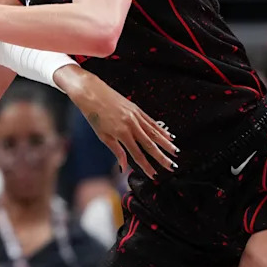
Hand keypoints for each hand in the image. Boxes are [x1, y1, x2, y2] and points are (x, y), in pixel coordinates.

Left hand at [55, 66, 176, 177]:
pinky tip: (168, 136)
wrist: (91, 92)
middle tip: (172, 166)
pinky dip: (161, 130)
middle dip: (162, 157)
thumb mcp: (102, 135)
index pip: (137, 154)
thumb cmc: (94, 114)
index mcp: (121, 133)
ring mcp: (135, 116)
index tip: (154, 174)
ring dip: (166, 144)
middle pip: (150, 144)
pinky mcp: (137, 109)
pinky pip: (151, 122)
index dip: (147, 166)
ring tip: (175, 152)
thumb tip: (123, 167)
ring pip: (154, 132)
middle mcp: (131, 124)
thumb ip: (116, 151)